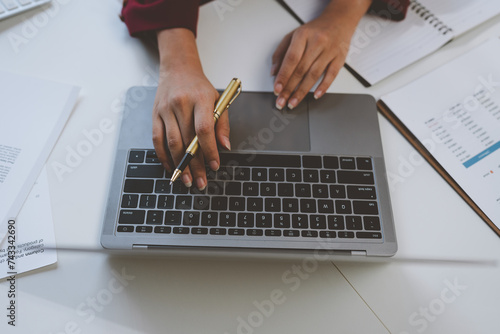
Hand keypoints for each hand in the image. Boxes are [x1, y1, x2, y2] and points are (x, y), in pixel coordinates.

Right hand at [153, 28, 230, 189]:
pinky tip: (170, 167)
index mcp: (201, 99)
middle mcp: (181, 103)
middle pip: (188, 140)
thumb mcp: (218, 100)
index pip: (204, 129)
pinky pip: (157, 140)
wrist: (178, 69)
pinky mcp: (155, 114)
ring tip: (186, 180)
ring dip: (179, 165)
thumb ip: (222, 124)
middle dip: (195, 165)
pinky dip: (163, 156)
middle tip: (201, 182)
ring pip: (172, 143)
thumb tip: (224, 146)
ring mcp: (165, 109)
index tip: (214, 166)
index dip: (209, 150)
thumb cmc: (200, 87)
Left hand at [272, 0, 371, 109]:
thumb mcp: (293, 35)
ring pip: (314, 75)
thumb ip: (281, 52)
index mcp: (303, 35)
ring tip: (293, 102)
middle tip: (281, 101)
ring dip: (302, 92)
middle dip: (289, 89)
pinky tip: (315, 95)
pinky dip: (323, 87)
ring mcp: (330, 51)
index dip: (283, 76)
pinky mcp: (340, 57)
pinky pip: (332, 75)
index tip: (276, 89)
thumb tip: (274, 72)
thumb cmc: (314, 30)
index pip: (291, 59)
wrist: (339, 20)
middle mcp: (317, 42)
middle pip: (301, 70)